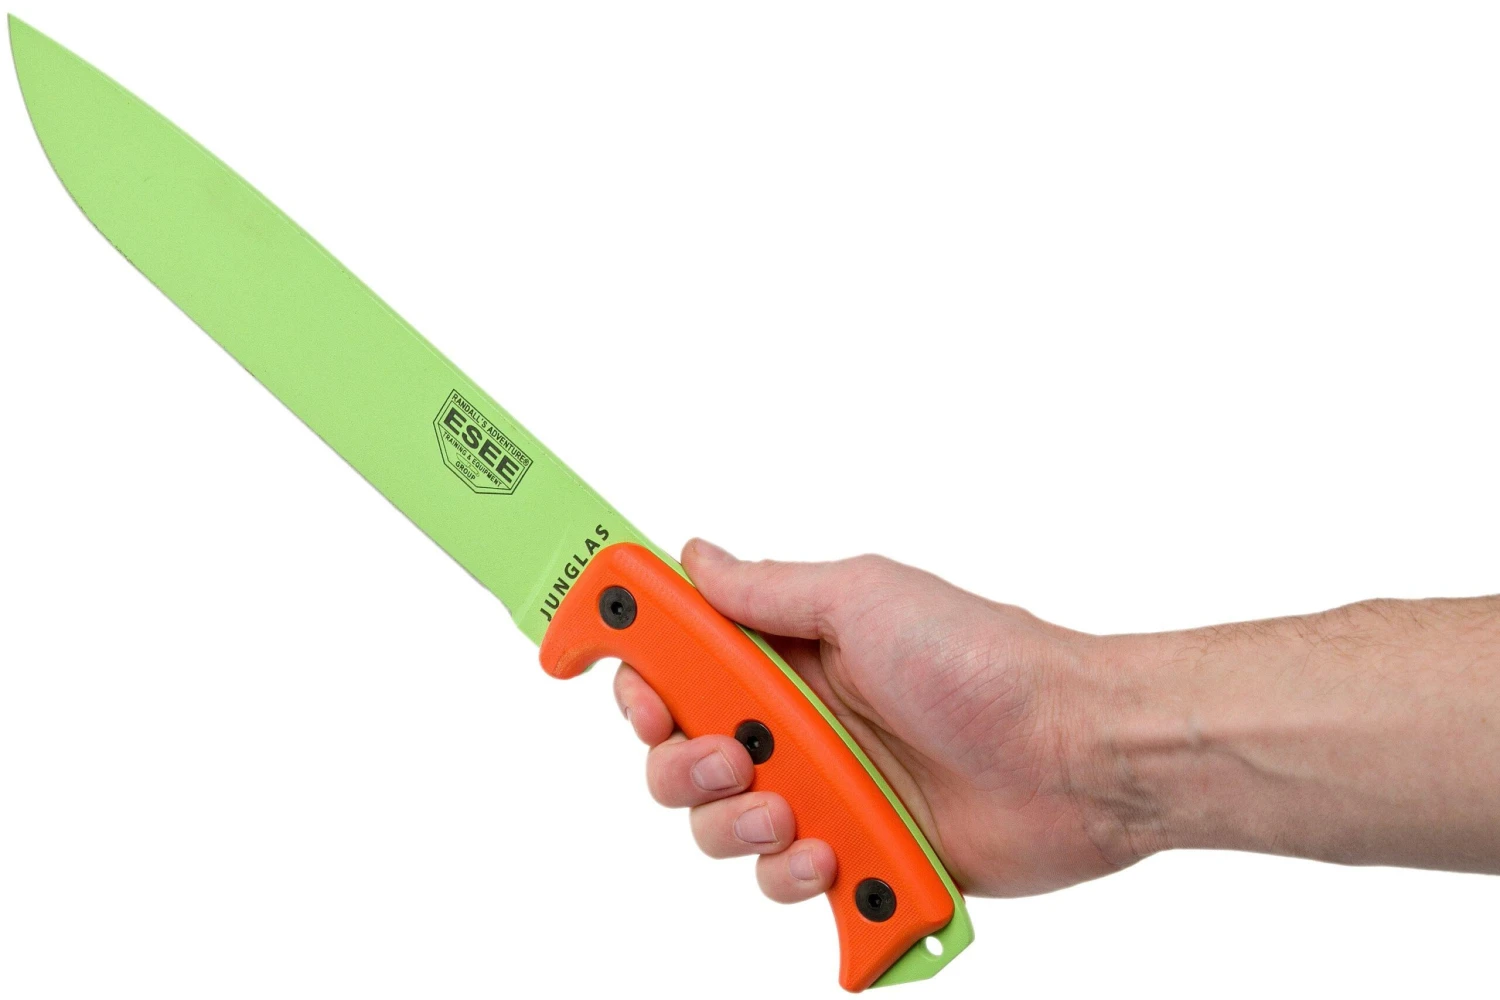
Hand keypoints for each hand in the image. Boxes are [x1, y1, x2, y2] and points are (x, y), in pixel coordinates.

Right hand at [613, 538, 1129, 902]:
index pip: (678, 662)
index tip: (603, 673)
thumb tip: (694, 555)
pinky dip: (793, 876)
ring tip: (789, 812)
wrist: (1075, 753)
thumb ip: (768, 590)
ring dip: (733, 825)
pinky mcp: (854, 856)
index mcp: (790, 656)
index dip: (634, 671)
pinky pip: (781, 882)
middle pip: (679, 755)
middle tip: (726, 756)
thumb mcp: (864, 597)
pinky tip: (829, 856)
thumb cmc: (983, 659)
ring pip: (718, 827)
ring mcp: (823, 793)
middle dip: (680, 764)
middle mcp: (796, 725)